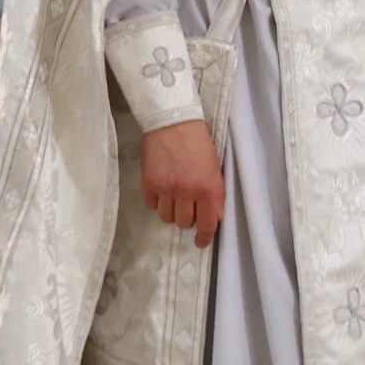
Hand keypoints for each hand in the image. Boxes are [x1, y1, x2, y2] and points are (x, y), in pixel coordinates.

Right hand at [140, 119, 223, 247]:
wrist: (173, 122)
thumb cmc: (198, 143)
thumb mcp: (215, 168)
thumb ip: (216, 195)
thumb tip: (214, 217)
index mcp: (208, 189)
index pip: (206, 224)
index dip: (204, 238)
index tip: (200, 242)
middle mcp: (186, 192)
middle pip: (183, 223)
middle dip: (187, 218)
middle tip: (188, 206)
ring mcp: (165, 188)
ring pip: (166, 217)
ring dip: (171, 211)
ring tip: (174, 198)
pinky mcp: (148, 182)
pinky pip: (152, 204)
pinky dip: (157, 201)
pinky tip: (162, 190)